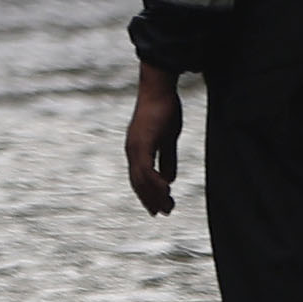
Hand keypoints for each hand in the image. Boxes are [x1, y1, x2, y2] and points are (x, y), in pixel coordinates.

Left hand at [125, 63, 185, 215]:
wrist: (158, 88)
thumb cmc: (164, 109)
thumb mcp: (169, 138)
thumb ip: (168, 159)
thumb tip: (170, 179)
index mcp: (137, 149)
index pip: (139, 178)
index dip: (147, 193)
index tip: (158, 206)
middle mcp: (132, 151)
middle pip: (138, 183)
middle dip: (150, 199)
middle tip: (163, 213)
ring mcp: (135, 147)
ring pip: (142, 179)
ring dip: (155, 194)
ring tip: (168, 206)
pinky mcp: (142, 143)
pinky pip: (147, 169)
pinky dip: (155, 182)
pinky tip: (167, 190)